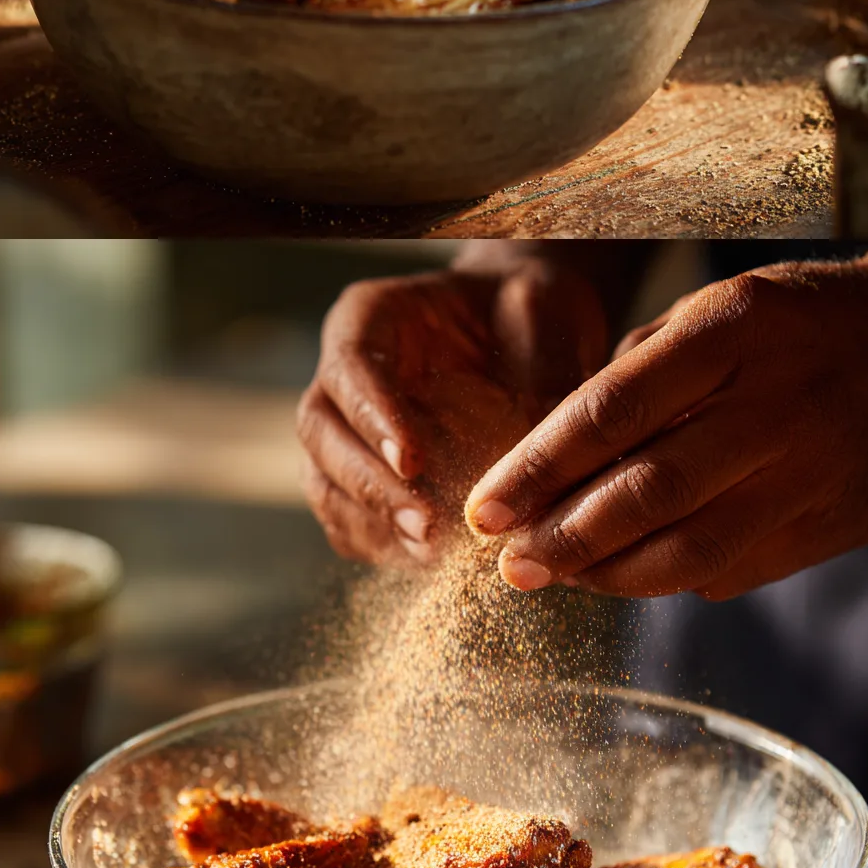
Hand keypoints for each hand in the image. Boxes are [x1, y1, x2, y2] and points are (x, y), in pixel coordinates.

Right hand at [297, 260, 611, 566]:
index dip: (373, 417)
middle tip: (424, 523)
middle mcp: (344, 372)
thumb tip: (544, 455)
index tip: (412, 461)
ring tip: (430, 553)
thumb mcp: (544, 314)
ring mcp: (345, 425)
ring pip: (325, 480)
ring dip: (373, 521)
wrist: (527, 324)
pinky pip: (351, 516)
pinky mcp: (364, 471)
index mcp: (371, 316)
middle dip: (369, 484)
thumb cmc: (532, 307)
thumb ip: (540, 370)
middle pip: (322, 431)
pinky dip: (382, 541)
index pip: (351, 366)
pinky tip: (430, 561)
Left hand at [464, 247, 867, 600]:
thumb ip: (640, 371)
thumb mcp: (717, 308)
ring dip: (614, 575)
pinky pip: (740, 569)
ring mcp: (813, 471)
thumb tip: (555, 455)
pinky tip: (641, 569)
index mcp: (734, 331)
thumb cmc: (794, 320)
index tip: (486, 508)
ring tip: (565, 574)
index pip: (614, 410)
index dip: (539, 468)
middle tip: (514, 565)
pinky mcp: (838, 522)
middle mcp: (777, 404)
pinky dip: (678, 577)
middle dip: (566, 539)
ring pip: (693, 550)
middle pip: (650, 492)